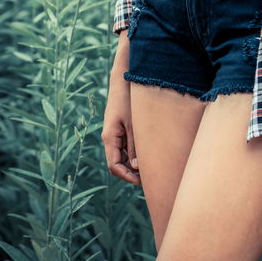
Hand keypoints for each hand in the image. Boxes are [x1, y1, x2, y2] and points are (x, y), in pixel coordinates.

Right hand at [101, 47, 140, 185]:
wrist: (124, 78)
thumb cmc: (129, 99)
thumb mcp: (134, 124)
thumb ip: (135, 146)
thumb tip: (137, 168)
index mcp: (110, 137)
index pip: (114, 166)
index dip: (127, 176)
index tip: (142, 182)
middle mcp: (110, 137)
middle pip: (118, 162)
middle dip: (132, 172)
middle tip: (150, 177)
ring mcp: (115, 132)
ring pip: (123, 155)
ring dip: (134, 162)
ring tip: (152, 167)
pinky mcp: (121, 127)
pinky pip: (126, 145)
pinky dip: (135, 152)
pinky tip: (148, 153)